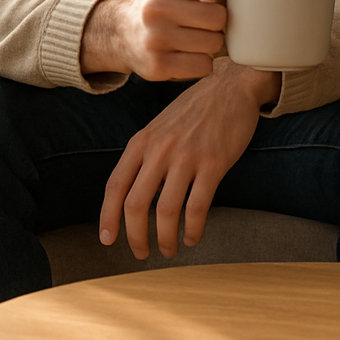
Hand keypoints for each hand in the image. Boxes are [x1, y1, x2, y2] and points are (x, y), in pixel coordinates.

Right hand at [81, 0, 227, 79]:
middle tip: (204, 17)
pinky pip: (204, 66)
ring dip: (212, 40)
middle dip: (217, 18)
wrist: (124, 34)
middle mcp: (154, 8)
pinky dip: (203, 61)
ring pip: (214, 43)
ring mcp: (154, 40)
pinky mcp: (158, 67)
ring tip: (197, 34)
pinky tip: (190, 52)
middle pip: (218, 16)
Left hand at [99, 58, 279, 257]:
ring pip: (165, 210)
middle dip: (135, 237)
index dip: (108, 218)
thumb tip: (132, 193)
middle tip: (141, 252)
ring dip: (165, 238)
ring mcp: (187, 156)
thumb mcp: (160, 125)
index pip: (115, 186)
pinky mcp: (213, 163)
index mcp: (142, 141)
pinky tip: (193, 237)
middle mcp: (160, 149)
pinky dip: (192, 229)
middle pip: (135, 205)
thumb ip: (145, 154)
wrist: (231, 86)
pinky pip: (197, 206)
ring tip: (169, 249)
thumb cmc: (196, 109)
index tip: (108, 239)